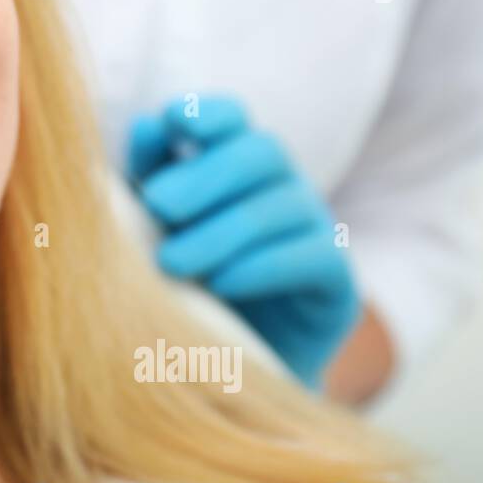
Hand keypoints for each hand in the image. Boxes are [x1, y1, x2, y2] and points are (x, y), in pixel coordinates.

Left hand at [126, 96, 359, 387]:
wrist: (231, 368)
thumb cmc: (186, 286)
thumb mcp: (158, 231)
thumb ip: (152, 179)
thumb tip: (145, 125)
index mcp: (235, 166)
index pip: (235, 120)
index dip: (210, 113)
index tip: (173, 118)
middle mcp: (283, 187)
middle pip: (261, 153)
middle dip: (206, 174)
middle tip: (157, 203)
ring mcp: (317, 229)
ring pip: (282, 207)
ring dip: (222, 231)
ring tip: (171, 261)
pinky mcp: (337, 281)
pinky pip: (312, 257)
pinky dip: (262, 267)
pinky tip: (220, 284)